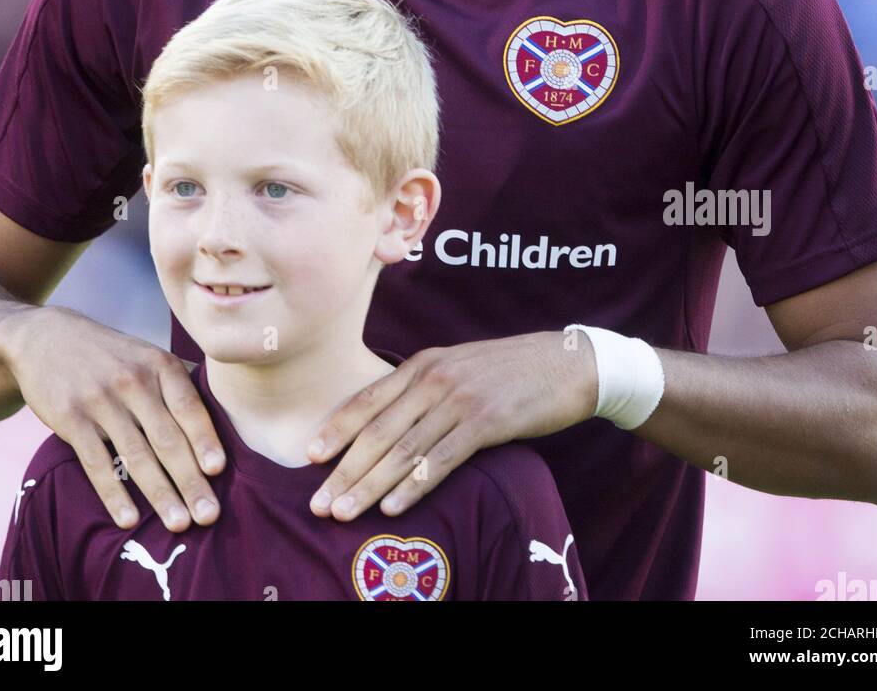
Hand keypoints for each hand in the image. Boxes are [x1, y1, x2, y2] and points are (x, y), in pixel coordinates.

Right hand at [0, 305, 224, 533]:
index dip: (204, 439)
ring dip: (160, 493)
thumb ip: (179, 380)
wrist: (46, 338)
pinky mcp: (70, 418)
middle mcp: (133, 380)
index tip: (219, 470)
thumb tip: (224, 406)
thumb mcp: (146, 354)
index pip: (189, 406)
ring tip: (178, 523)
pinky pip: (96, 462)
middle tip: (209, 515)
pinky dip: (113, 494)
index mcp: (159, 364)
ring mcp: (100, 400)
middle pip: (167, 437)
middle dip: (190, 479)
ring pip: (136, 455)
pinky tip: (129, 520)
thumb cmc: (110, 355)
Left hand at [306, 329, 597, 519]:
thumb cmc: (513, 370)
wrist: (568, 362)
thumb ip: (427, 387)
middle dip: (343, 469)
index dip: (336, 428)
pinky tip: (393, 507)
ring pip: (403, 449)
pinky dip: (414, 486)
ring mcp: (459, 399)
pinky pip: (441, 460)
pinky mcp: (486, 422)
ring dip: (369, 485)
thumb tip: (393, 419)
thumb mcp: (461, 367)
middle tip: (316, 502)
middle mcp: (434, 377)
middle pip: (377, 430)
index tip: (308, 456)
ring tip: (342, 512)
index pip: (368, 398)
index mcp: (424, 363)